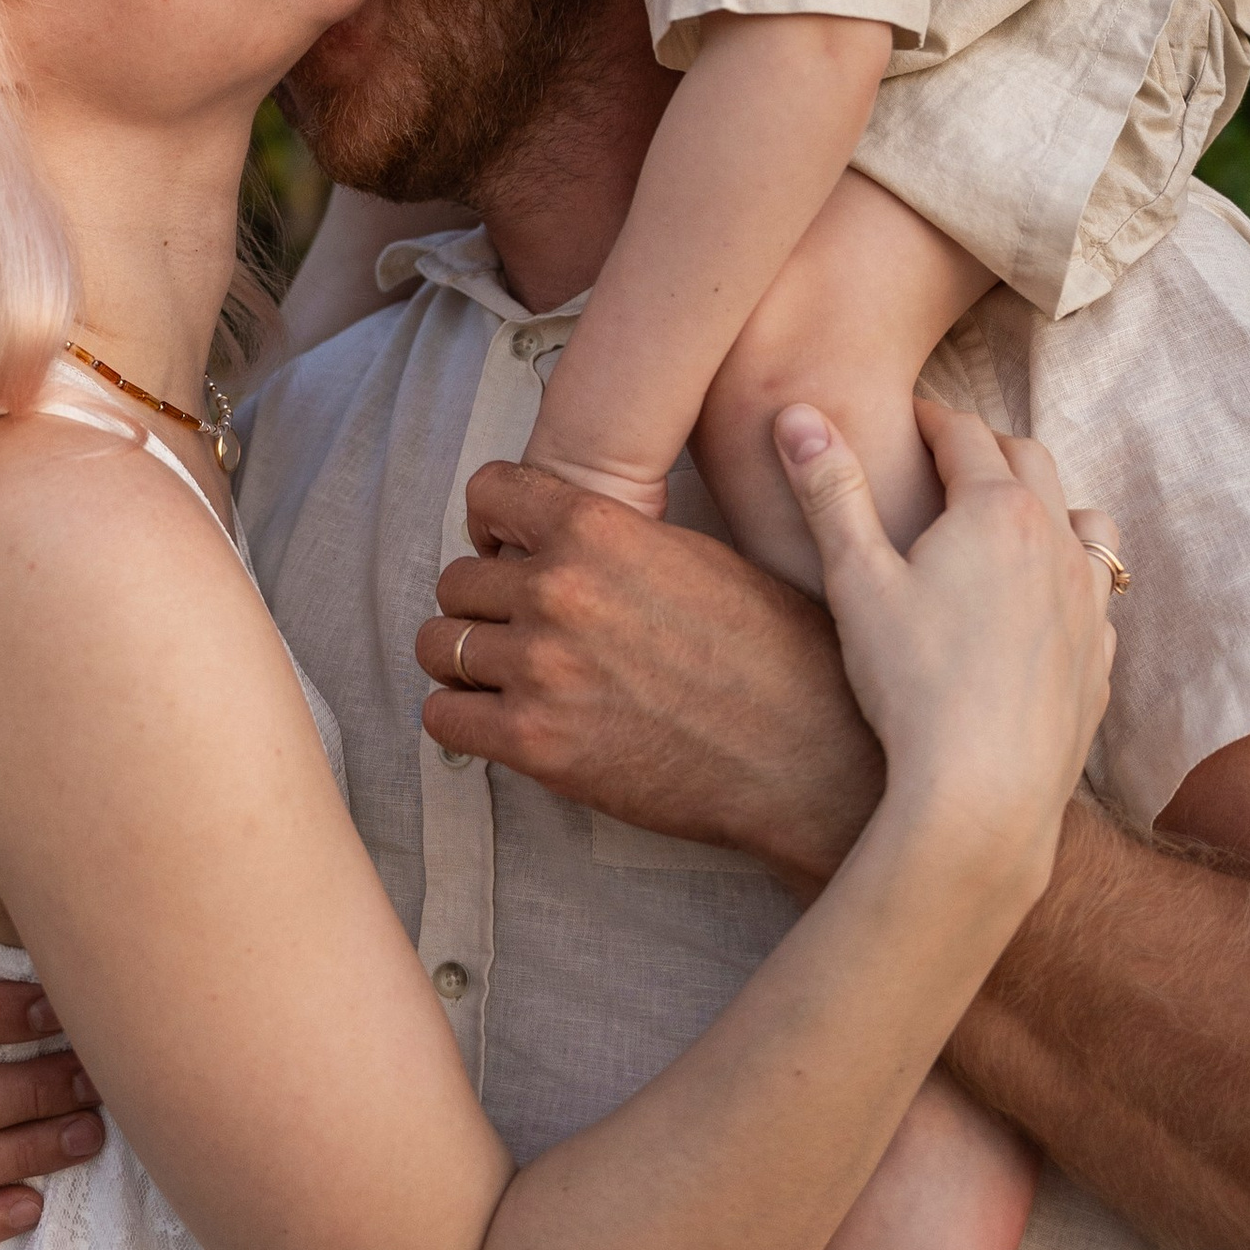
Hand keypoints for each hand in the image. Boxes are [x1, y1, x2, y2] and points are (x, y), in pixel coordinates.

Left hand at [414, 463, 879, 891]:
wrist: (810, 755)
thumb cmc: (776, 653)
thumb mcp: (700, 556)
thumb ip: (617, 537)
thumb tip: (559, 532)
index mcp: (600, 527)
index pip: (486, 493)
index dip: (493, 525)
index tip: (508, 552)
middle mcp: (559, 589)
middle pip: (457, 579)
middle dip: (485, 604)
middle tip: (523, 631)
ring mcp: (541, 667)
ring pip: (439, 645)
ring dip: (467, 660)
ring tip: (509, 677)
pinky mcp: (535, 743)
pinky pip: (443, 717)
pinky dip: (463, 718)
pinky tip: (502, 722)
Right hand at [777, 397, 1117, 871]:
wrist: (983, 795)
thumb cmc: (912, 685)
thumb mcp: (855, 579)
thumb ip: (829, 490)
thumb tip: (795, 412)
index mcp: (996, 510)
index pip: (964, 434)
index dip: (930, 419)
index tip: (907, 418)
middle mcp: (1057, 543)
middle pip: (1030, 462)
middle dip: (986, 448)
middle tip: (946, 456)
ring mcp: (1089, 604)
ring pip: (1083, 522)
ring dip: (1047, 503)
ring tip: (1007, 518)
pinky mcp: (1101, 659)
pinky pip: (1097, 594)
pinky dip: (1069, 576)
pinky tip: (1039, 603)